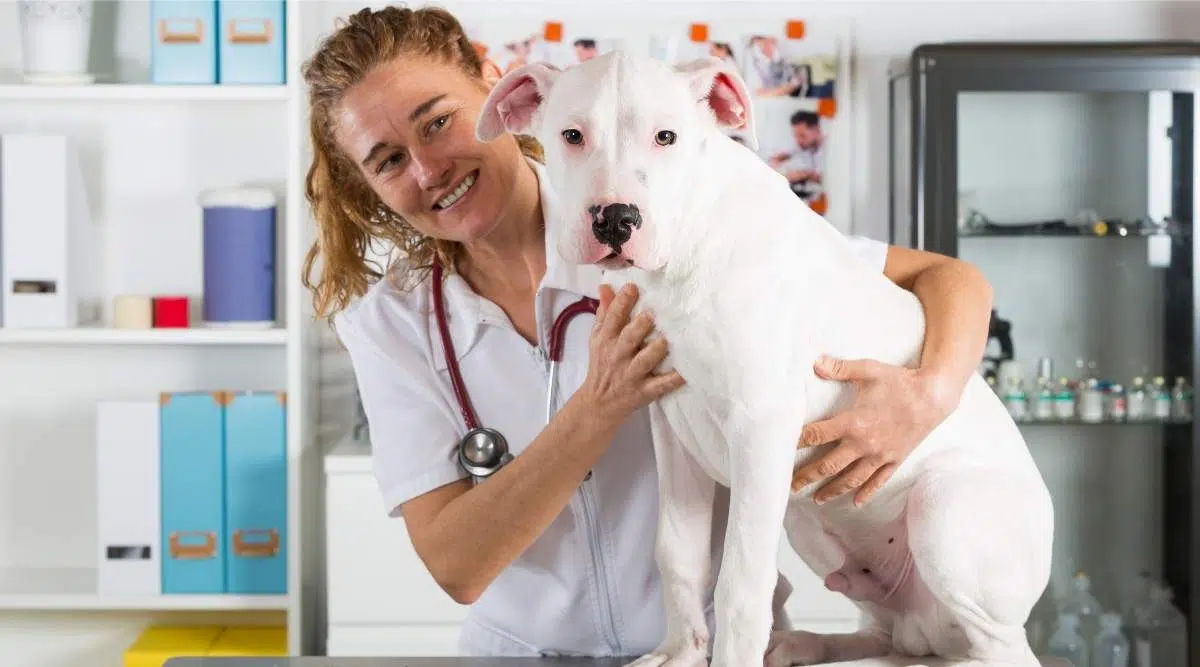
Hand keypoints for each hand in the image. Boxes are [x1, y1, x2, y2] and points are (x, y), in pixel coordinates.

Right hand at [579, 283, 684, 425]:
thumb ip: (605, 312)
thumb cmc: (603, 364)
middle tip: (653, 314)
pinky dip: (674, 379)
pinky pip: (661, 385)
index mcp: (606, 339)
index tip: (633, 287)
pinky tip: (686, 372)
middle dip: (640, 325)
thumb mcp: (598, 338)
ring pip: (645, 360)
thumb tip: (606, 285)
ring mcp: (631, 374)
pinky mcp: (644, 391)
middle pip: (628, 338)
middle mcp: (618, 355)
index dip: (622, 302)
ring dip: (656, 350)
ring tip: (666, 339)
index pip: (613, 318)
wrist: (599, 403)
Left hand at [791, 355, 955, 506]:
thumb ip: (840, 368)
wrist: (934, 396)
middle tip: (790, 487)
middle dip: (807, 476)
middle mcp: (864, 444)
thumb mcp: (868, 370)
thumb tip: (815, 363)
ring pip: (851, 479)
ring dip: (832, 490)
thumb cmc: (900, 381)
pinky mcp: (895, 460)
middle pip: (828, 465)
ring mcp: (880, 455)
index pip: (817, 435)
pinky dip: (865, 493)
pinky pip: (878, 481)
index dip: (797, 442)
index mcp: (853, 422)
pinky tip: (856, 502)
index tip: (781, 449)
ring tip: (817, 499)